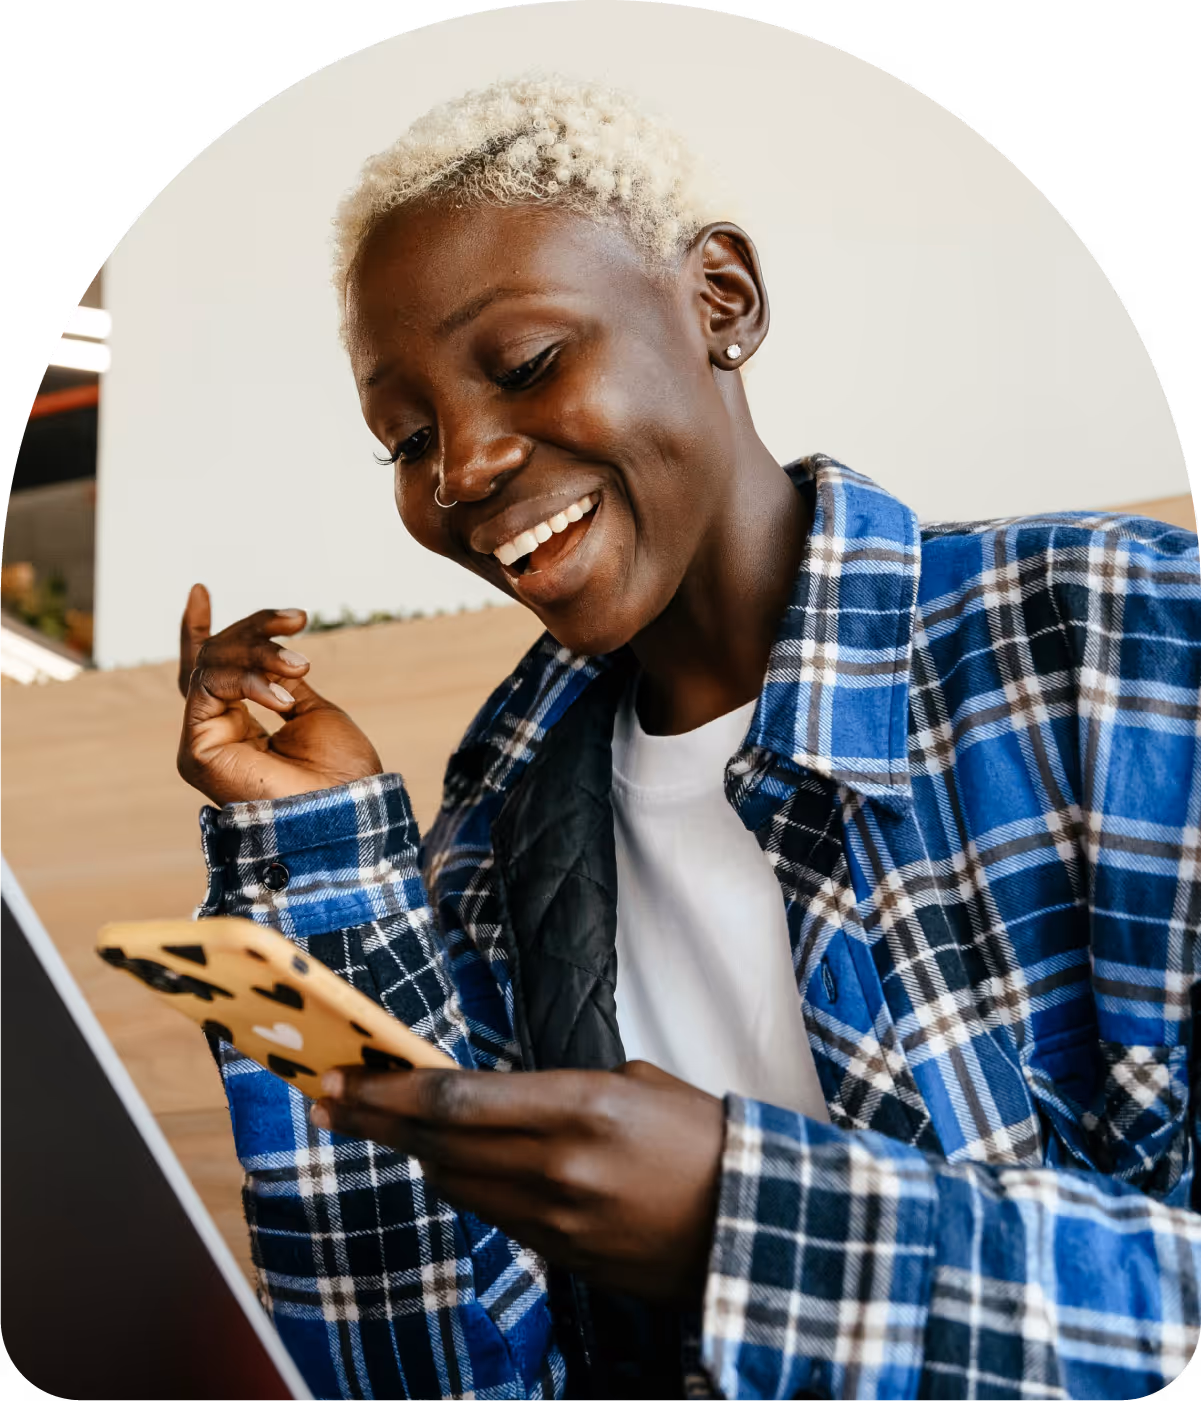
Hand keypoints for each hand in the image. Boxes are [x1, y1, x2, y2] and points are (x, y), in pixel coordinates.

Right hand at [177, 583, 382, 805]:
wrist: (346, 810)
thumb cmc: (339, 771)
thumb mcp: (311, 712)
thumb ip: (279, 683)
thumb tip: (269, 657)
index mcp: (241, 729)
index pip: (211, 673)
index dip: (202, 630)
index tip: (198, 590)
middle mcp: (215, 735)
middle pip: (213, 660)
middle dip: (255, 631)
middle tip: (298, 619)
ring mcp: (203, 743)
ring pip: (211, 666)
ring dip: (260, 653)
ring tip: (300, 665)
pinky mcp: (196, 751)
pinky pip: (208, 686)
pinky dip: (249, 679)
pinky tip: (283, 697)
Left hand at [311, 1061, 724, 1305]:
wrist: (754, 1225)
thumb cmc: (703, 1139)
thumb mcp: (636, 1082)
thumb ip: (561, 1089)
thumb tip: (505, 1098)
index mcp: (580, 1106)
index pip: (457, 1099)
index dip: (389, 1091)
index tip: (344, 1078)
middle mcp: (556, 1166)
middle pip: (437, 1144)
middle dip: (374, 1119)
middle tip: (328, 1100)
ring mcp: (555, 1219)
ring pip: (453, 1183)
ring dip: (413, 1152)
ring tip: (380, 1125)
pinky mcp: (561, 1256)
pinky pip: (490, 1214)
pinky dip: (460, 1184)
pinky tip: (444, 1163)